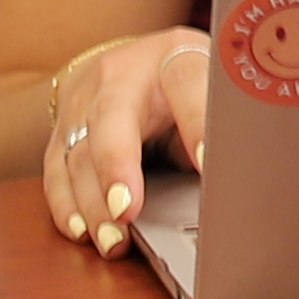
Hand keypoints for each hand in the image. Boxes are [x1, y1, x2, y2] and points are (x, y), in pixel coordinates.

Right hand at [32, 29, 211, 256]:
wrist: (132, 66)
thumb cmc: (183, 88)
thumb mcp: (209, 96)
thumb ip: (219, 132)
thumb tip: (243, 184)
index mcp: (173, 57)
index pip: (186, 84)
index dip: (197, 123)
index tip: (207, 166)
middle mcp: (121, 74)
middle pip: (112, 116)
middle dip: (117, 166)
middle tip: (127, 212)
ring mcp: (83, 100)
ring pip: (79, 152)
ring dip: (92, 203)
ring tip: (113, 241)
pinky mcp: (61, 129)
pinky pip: (55, 170)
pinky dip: (66, 205)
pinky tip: (81, 231)